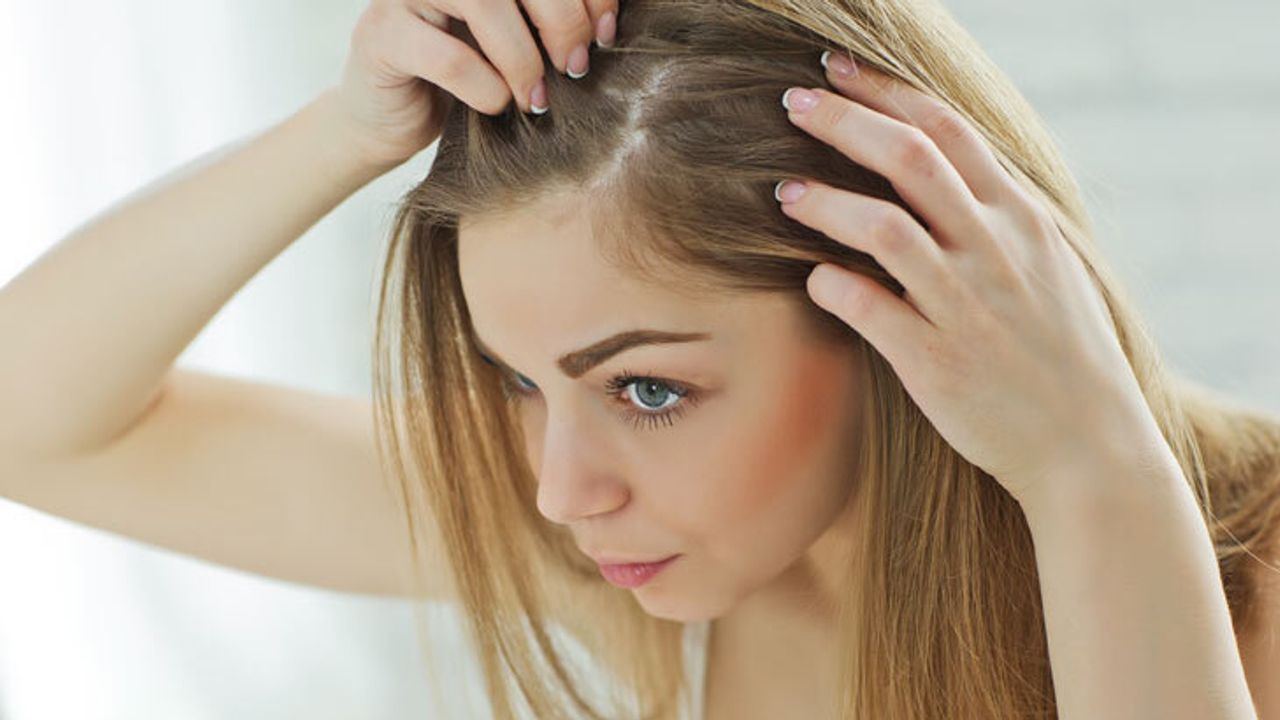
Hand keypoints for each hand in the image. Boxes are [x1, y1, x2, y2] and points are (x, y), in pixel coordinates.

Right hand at [332, 0, 617, 168]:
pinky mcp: (382, 35)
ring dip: (523, 58)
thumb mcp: (520, 42)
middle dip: (562, 19)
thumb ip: (552, 20)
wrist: (398, 118)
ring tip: (537, 100)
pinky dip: (485, 88)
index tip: (606, 33)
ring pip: (483, 3)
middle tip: (575, 67)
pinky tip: (496, 107)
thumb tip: (607, 26)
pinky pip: (449, 57)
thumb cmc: (470, 77)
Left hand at [776, 53, 1168, 504]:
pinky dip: (833, 285)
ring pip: (884, 229)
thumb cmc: (1061, 351)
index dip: (885, 92)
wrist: (1088, 446)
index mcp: (1021, 218)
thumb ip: (999, 212)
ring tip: (783, 192)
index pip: (948, 129)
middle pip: (911, 159)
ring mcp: (967, 305)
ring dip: (826, 202)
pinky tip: (812, 277)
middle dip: (844, 122)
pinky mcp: (937, 363)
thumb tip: (946, 166)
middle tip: (790, 103)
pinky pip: (871, 309)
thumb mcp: (1049, 263)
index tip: (835, 71)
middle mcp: (995, 251)